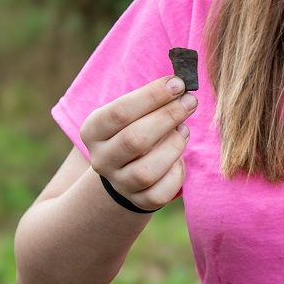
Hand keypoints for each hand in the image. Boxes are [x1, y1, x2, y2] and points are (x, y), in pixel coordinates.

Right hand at [81, 76, 196, 211]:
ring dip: (173, 146)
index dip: (152, 96)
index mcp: (93, 130)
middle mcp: (101, 159)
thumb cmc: (136, 127)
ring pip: (147, 171)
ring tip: (184, 130)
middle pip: (134, 140)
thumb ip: (153, 97)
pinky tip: (178, 157)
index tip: (178, 83)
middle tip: (190, 101)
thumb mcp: (134, 111)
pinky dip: (176, 172)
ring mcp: (119, 183)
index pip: (119, 112)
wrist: (125, 170)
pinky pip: (161, 193)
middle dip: (168, 117)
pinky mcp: (140, 201)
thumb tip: (181, 82)